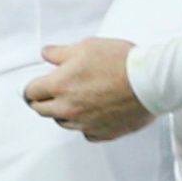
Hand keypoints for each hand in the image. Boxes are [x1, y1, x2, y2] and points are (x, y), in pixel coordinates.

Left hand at [22, 38, 152, 141]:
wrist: (151, 81)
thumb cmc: (122, 63)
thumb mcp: (86, 47)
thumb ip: (60, 53)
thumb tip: (47, 54)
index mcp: (59, 86)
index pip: (31, 92)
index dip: (33, 87)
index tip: (37, 86)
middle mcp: (68, 108)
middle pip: (42, 110)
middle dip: (43, 101)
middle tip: (52, 93)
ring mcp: (85, 124)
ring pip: (63, 123)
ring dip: (64, 113)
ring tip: (78, 99)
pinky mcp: (103, 133)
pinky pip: (86, 133)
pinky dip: (86, 124)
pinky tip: (94, 112)